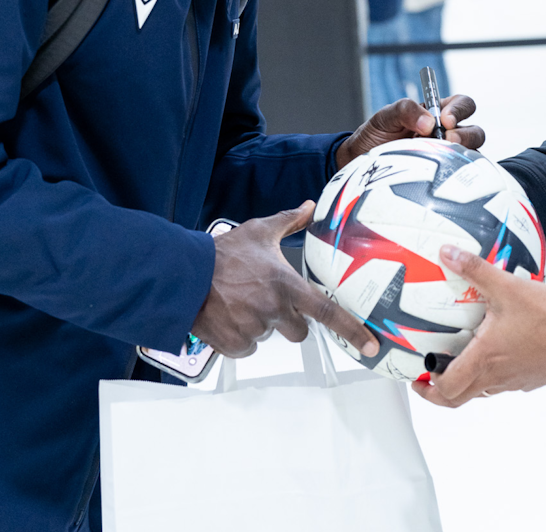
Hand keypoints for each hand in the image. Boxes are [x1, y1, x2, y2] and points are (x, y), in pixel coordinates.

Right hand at [191, 202, 379, 358]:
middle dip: (287, 319)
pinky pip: (247, 347)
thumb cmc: (223, 253)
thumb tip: (310, 207)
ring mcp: (254, 330)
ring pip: (269, 336)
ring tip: (239, 302)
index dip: (352, 330)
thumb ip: (289, 221)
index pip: (327, 311)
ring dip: (259, 324)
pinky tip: (227, 315)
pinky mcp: (235, 344)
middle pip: (298, 330)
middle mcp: (274, 310)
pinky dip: (240, 336)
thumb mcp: (258, 231)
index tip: (370, 344)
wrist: (185, 274)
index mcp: (286, 285)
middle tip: (265, 300)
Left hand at [335, 95, 484, 169]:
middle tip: (447, 140)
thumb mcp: (385, 117)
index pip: (462, 104)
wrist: (363, 162)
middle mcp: (448, 134)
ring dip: (462, 155)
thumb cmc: (376, 136)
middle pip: (475, 131)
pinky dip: (458, 176)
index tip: (444, 119)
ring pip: (473, 155)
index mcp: (438, 114)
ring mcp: (449, 157)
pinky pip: (462, 177)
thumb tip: (428, 122)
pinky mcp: (445, 177)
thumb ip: (405, 110)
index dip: (459, 109)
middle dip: (465, 135)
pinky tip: (442, 177)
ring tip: (441, 158)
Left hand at [412, 245, 545, 407]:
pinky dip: (486, 373)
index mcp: (485, 359)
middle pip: (460, 398)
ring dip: (463, 381)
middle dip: (438, 392)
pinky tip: (487, 351)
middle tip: (425, 378)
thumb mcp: (507, 287)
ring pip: (481, 391)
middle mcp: (498, 376)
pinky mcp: (529, 377)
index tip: (415, 378)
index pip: (448, 389)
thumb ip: (474, 270)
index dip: (426, 389)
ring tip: (451, 360)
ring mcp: (516, 380)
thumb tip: (448, 254)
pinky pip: (501, 383)